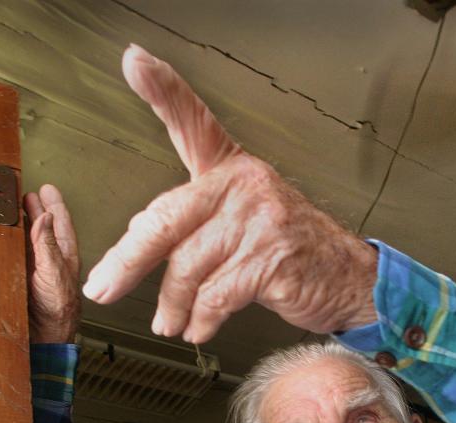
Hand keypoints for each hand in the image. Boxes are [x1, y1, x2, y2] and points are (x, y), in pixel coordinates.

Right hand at [24, 184, 81, 343]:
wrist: (43, 337)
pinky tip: (4, 234)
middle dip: (37, 208)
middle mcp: (51, 259)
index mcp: (64, 255)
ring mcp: (35, 267)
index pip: (60, 223)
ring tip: (15, 206)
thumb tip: (46, 216)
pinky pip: (15, 253)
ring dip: (23, 222)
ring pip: (29, 238)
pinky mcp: (21, 277)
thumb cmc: (57, 310)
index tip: (48, 188)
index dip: (54, 204)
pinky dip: (11, 240)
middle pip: (44, 227)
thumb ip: (48, 245)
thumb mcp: (54, 273)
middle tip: (29, 193)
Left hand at [82, 45, 376, 343]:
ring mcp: (262, 220)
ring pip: (187, 265)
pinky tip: (197, 327)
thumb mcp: (247, 220)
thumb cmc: (292, 251)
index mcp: (234, 170)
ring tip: (168, 322)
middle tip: (103, 287)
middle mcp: (246, 184)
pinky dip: (200, 318)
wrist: (351, 279)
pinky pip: (216, 294)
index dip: (163, 91)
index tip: (134, 62)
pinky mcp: (273, 259)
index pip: (194, 123)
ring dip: (171, 304)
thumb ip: (195, 225)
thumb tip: (135, 254)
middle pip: (166, 217)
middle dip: (127, 260)